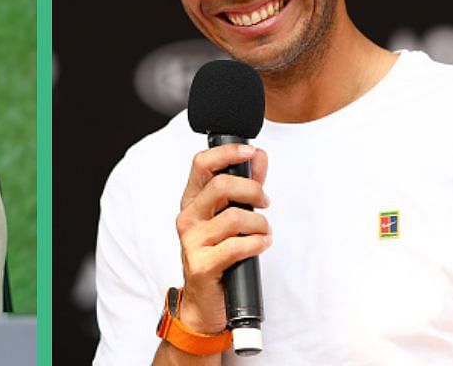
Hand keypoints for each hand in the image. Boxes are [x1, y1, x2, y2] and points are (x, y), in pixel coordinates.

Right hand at [175, 143, 269, 334]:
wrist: (205, 301)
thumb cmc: (219, 254)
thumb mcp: (231, 215)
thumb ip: (245, 185)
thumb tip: (258, 155)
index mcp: (192, 201)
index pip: (202, 163)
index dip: (227, 152)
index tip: (250, 151)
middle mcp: (188, 217)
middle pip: (221, 186)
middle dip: (253, 191)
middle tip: (265, 203)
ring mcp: (192, 241)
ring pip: (235, 217)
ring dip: (260, 224)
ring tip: (264, 233)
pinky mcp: (202, 264)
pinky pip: (237, 246)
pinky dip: (257, 243)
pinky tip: (261, 245)